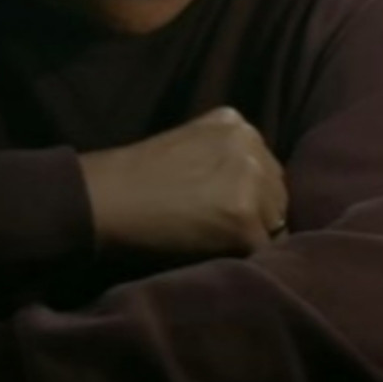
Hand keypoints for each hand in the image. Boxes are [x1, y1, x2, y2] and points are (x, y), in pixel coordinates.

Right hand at [79, 106, 287, 257]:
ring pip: (275, 223)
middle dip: (257, 214)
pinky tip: (213, 254)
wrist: (105, 200)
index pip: (267, 168)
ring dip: (252, 237)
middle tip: (217, 230)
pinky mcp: (244, 221)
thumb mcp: (188, 144)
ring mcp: (250, 182)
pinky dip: (243, 259)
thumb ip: (225, 157)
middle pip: (277, 194)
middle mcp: (249, 145)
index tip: (222, 210)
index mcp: (235, 123)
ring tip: (214, 242)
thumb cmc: (135, 178)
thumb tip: (258, 193)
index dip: (250, 195)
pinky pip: (263, 251)